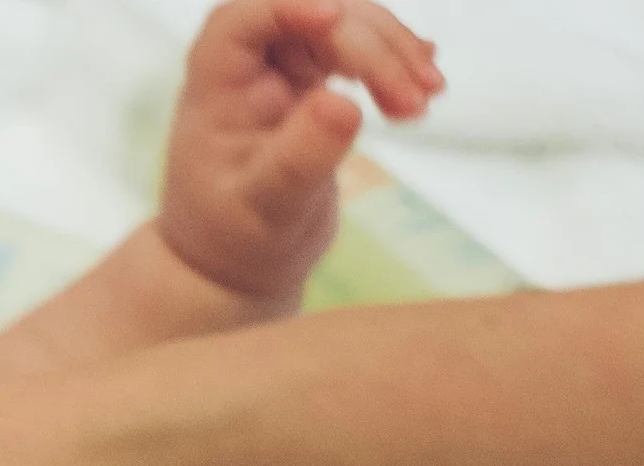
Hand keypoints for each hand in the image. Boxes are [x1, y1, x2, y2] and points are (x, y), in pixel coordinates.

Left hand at [160, 0, 442, 304]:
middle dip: (369, 44)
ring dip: (393, 52)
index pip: (241, 21)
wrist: (239, 262)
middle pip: (312, 17)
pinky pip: (357, 49)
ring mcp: (281, 71)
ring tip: (427, 99)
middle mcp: (246, 69)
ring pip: (344, 26)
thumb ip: (300, 158)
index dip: (290, 8)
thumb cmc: (236, 239)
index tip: (337, 20)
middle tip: (415, 98)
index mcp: (215, 88)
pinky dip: (394, 61)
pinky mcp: (312, 82)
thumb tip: (342, 104)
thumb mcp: (267, 209)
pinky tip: (424, 82)